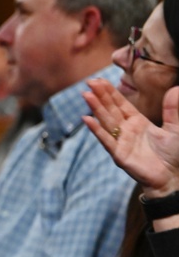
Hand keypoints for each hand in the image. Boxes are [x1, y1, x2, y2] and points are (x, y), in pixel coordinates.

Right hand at [83, 80, 178, 196]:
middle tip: (89, 81)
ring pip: (106, 121)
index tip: (99, 80)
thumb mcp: (176, 127)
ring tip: (86, 95)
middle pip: (110, 110)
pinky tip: (87, 119)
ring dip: (95, 108)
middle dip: (100, 96)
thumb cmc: (173, 154)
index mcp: (137, 122)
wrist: (172, 176)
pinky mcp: (119, 155)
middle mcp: (126, 130)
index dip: (110, 92)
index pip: (120, 104)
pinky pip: (106, 140)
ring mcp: (121, 142)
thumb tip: (175, 88)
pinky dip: (96, 130)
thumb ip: (173, 109)